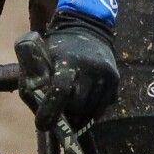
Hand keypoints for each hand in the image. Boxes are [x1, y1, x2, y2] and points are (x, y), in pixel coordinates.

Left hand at [18, 13, 118, 130]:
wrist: (88, 28)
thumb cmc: (58, 48)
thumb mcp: (43, 57)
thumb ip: (37, 82)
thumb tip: (40, 114)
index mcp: (68, 60)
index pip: (61, 89)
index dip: (50, 110)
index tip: (42, 124)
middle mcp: (90, 67)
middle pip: (77, 105)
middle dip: (66, 114)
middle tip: (58, 115)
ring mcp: (106, 74)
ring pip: (91, 110)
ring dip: (79, 115)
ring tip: (71, 111)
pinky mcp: (115, 80)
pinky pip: (103, 106)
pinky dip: (92, 110)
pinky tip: (84, 103)